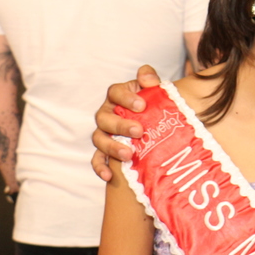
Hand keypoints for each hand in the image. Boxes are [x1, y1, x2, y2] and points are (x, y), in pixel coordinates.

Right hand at [91, 65, 163, 181]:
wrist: (157, 125)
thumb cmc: (154, 106)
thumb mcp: (155, 90)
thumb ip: (151, 80)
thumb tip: (148, 79)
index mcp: (118, 96)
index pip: (115, 92)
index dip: (126, 98)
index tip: (141, 105)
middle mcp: (107, 113)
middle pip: (104, 118)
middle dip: (121, 125)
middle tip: (139, 131)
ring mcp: (104, 133)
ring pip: (99, 139)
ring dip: (112, 147)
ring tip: (128, 154)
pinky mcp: (105, 151)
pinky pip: (97, 160)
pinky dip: (100, 167)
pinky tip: (110, 176)